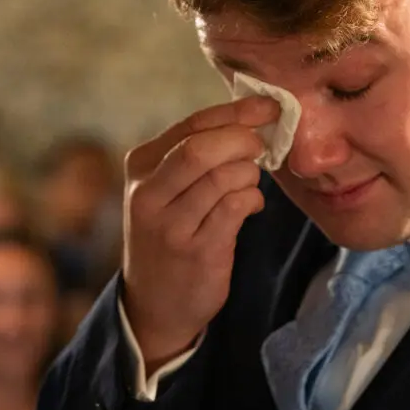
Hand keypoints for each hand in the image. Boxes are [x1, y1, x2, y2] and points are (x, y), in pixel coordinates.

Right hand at [122, 96, 278, 371]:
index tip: (269, 106)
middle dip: (243, 140)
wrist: (155, 302)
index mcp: (140, 166)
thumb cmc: (169, 233)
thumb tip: (252, 119)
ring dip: (249, 174)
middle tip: (262, 146)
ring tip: (248, 182)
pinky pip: (236, 207)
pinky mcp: (196, 250)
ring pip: (224, 177)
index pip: (192, 125)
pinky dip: (251, 199)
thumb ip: (195, 154)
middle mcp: (148, 193)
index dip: (236, 112)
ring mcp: (170, 225)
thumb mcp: (164, 188)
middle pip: (203, 148)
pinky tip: (249, 205)